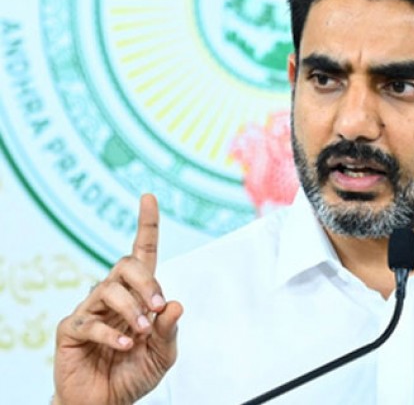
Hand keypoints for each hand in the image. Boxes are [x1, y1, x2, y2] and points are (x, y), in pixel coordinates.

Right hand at [53, 194, 182, 404]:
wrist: (107, 404)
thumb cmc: (134, 373)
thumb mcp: (163, 353)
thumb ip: (170, 329)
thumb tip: (175, 304)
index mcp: (138, 295)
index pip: (142, 253)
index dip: (146, 224)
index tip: (148, 196)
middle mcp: (112, 296)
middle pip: (125, 265)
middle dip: (145, 282)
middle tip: (156, 307)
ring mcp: (89, 311)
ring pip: (108, 289)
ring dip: (130, 308)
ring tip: (139, 332)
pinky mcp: (70, 330)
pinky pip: (88, 321)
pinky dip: (109, 333)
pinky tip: (122, 344)